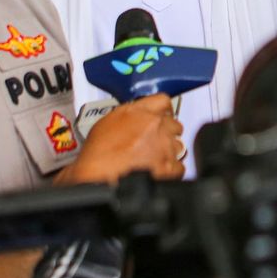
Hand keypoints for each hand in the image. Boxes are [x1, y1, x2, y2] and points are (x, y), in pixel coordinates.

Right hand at [60, 94, 184, 183]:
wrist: (97, 176)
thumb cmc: (97, 154)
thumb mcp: (108, 121)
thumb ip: (130, 115)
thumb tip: (137, 117)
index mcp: (139, 111)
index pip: (163, 101)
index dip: (165, 110)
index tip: (164, 115)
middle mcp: (154, 125)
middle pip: (174, 124)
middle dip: (167, 133)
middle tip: (155, 142)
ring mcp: (164, 145)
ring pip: (178, 146)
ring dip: (169, 152)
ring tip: (152, 160)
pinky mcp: (169, 166)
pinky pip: (179, 166)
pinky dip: (171, 171)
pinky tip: (157, 172)